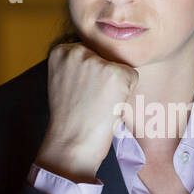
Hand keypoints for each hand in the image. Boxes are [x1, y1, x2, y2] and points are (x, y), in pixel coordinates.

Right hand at [34, 40, 138, 181]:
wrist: (71, 143)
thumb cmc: (69, 118)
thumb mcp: (62, 81)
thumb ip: (76, 64)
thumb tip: (101, 57)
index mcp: (61, 51)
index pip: (90, 52)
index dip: (90, 75)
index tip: (80, 91)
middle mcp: (77, 50)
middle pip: (105, 56)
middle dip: (103, 76)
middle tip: (89, 99)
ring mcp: (97, 61)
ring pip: (119, 66)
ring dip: (115, 85)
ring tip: (98, 103)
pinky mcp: (117, 73)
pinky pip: (132, 77)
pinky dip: (126, 93)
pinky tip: (109, 105)